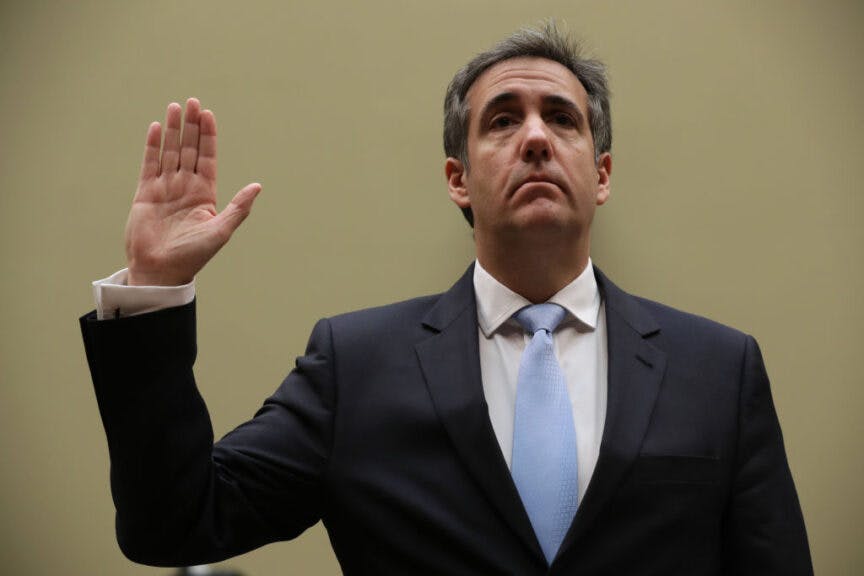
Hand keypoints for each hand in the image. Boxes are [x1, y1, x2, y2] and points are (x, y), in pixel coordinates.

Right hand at [124, 98, 260, 285]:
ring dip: (174, 130)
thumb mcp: (221, 231)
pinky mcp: (146, 192)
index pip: (207, 157)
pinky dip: (154, 146)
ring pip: (170, 151)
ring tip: (175, 106)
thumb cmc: (193, 255)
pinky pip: (150, 164)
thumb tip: (258, 186)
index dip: (208, 136)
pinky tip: (158, 128)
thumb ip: (239, 208)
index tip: (208, 114)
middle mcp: (185, 187)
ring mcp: (165, 188)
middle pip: (189, 149)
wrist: (161, 270)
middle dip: (192, 125)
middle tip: (192, 101)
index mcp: (205, 194)